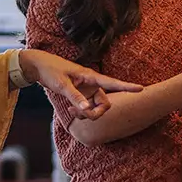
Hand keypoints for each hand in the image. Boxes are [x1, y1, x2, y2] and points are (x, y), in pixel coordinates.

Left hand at [20, 49, 142, 119]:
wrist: (39, 67)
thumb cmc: (51, 71)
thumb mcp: (62, 85)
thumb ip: (75, 97)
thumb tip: (87, 109)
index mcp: (90, 76)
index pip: (112, 82)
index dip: (127, 87)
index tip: (141, 89)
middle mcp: (92, 84)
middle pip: (105, 103)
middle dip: (96, 113)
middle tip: (80, 114)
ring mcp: (88, 90)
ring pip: (96, 108)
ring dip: (87, 114)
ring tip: (71, 111)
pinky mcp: (82, 95)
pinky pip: (88, 108)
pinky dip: (82, 112)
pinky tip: (70, 110)